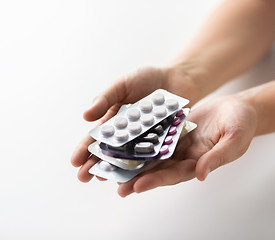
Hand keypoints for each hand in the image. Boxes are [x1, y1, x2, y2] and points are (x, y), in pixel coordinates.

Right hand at [71, 66, 198, 181]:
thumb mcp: (122, 85)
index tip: (74, 162)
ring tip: (109, 180)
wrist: (177, 78)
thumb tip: (85, 115)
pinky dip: (145, 164)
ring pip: (129, 158)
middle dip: (96, 165)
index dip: (84, 149)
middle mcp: (127, 134)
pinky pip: (153, 155)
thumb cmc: (146, 79)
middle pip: (109, 152)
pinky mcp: (163, 143)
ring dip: (119, 170)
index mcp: (113, 121)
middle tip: (84, 178)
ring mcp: (145, 140)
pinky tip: (138, 174)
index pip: (95, 137)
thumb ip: (105, 99)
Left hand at [117, 94, 257, 196]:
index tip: (138, 186)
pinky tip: (125, 140)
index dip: (158, 180)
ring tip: (115, 168)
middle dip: (139, 178)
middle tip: (118, 187)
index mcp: (200, 162)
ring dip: (136, 161)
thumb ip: (218, 157)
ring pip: (155, 154)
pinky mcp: (175, 129)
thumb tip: (201, 174)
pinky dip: (142, 138)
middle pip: (160, 169)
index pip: (176, 174)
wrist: (239, 108)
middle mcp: (186, 156)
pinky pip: (156, 134)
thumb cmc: (242, 124)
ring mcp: (179, 143)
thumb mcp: (234, 139)